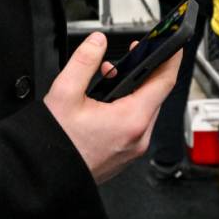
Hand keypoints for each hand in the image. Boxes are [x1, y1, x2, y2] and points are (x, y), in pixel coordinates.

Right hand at [44, 32, 180, 184]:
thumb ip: (84, 61)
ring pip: (145, 110)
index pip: (164, 82)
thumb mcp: (65, 93)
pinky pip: (135, 125)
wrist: (45, 175)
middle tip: (131, 54)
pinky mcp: (125, 154)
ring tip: (109, 76)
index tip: (173, 46)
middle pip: (155, 95)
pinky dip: (127, 107)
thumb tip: (97, 42)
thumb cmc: (55, 143)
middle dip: (144, 71)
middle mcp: (138, 137)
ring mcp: (133, 149)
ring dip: (133, 89)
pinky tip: (106, 100)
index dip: (170, 59)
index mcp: (131, 120)